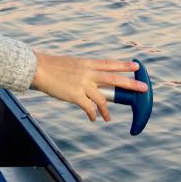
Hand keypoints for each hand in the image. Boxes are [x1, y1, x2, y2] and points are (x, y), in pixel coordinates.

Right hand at [31, 53, 148, 121]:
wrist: (37, 69)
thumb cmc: (51, 67)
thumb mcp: (71, 64)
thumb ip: (83, 71)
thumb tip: (92, 81)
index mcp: (86, 63)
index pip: (109, 64)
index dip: (124, 65)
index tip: (136, 66)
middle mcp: (87, 72)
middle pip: (114, 79)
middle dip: (130, 84)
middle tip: (143, 88)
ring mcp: (82, 84)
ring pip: (102, 99)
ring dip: (106, 110)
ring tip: (108, 117)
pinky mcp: (76, 95)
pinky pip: (89, 108)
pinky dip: (93, 114)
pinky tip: (94, 118)